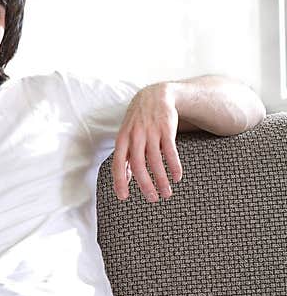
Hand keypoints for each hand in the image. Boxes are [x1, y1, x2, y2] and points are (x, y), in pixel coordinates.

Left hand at [112, 83, 182, 201]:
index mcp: (122, 140)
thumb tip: (125, 179)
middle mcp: (135, 137)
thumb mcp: (127, 136)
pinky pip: (170, 151)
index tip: (123, 197)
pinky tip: (177, 177)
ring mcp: (151, 132)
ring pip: (155, 160)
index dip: (119, 181)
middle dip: (145, 184)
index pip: (118, 164)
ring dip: (162, 179)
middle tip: (152, 199)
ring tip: (166, 193)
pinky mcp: (166, 129)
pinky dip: (174, 165)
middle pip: (138, 165)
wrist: (154, 95)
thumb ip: (126, 156)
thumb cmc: (138, 121)